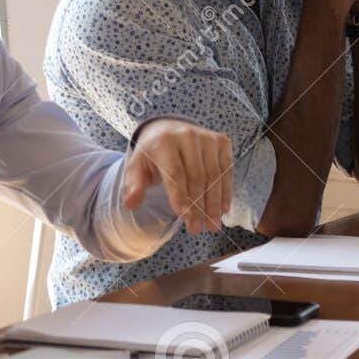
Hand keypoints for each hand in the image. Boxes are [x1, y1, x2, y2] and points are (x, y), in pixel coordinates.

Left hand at [126, 118, 234, 235]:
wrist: (168, 129)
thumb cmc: (152, 154)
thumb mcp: (136, 166)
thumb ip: (133, 185)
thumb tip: (131, 204)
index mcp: (164, 142)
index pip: (175, 173)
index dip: (181, 196)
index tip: (185, 217)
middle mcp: (188, 136)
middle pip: (197, 176)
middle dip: (199, 206)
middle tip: (198, 229)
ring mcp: (207, 138)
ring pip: (214, 175)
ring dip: (214, 203)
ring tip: (212, 225)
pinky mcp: (221, 141)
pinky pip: (226, 169)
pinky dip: (226, 191)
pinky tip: (223, 209)